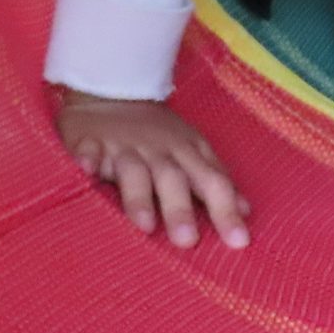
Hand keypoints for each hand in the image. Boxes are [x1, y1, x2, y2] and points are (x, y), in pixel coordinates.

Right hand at [55, 91, 249, 249]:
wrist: (113, 90)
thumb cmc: (157, 133)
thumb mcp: (193, 150)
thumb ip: (215, 180)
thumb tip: (247, 210)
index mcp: (188, 154)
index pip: (212, 182)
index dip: (226, 210)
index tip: (239, 242)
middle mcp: (158, 151)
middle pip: (173, 179)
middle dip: (180, 209)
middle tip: (187, 241)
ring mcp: (123, 146)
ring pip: (133, 170)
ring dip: (139, 197)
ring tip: (145, 225)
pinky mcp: (89, 141)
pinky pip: (88, 151)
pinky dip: (86, 160)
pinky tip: (86, 172)